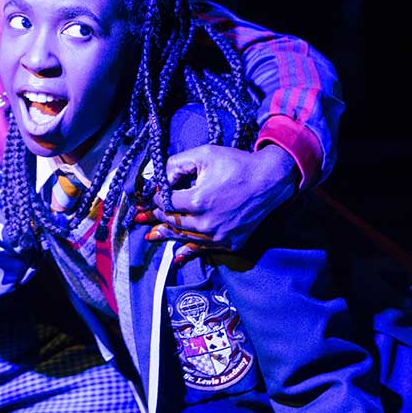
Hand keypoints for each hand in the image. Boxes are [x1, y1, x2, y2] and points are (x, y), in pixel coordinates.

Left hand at [134, 144, 299, 262]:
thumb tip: (159, 177)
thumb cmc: (237, 165)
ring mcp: (219, 236)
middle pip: (172, 222)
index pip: (166, 203)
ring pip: (185, 238)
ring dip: (167, 235)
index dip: (156, 198)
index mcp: (198, 201)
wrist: (270, 181)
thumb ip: (177, 164)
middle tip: (141, 218)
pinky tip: (176, 258)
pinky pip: (204, 249)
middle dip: (156, 217)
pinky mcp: (230, 243)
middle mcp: (206, 223)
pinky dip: (189, 252)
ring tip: (151, 236)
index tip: (153, 195)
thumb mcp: (204, 155)